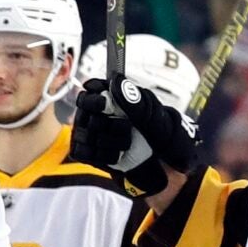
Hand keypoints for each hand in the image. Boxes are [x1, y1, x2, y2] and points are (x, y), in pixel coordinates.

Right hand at [72, 78, 196, 197]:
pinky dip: (102, 155)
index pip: (92, 88)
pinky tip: (117, 155)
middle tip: (126, 128)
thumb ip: (134, 100)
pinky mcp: (87, 152)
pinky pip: (82, 151)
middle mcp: (98, 112)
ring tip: (126, 144)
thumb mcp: (154, 116)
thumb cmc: (161, 136)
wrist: (165, 166)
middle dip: (109, 124)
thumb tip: (116, 80)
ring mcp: (90, 132)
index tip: (107, 105)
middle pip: (86, 112)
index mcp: (115, 96)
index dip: (95, 97)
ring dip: (110, 141)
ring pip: (85, 133)